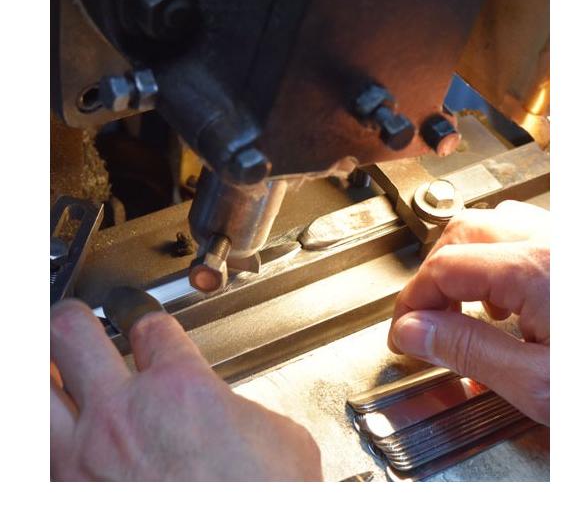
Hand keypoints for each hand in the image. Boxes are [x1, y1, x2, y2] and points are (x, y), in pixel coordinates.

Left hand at [50, 299, 321, 480]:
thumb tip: (234, 415)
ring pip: (37, 389)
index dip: (143, 313)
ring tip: (53, 366)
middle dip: (71, 318)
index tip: (140, 319)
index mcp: (180, 389)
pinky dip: (49, 435)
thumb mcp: (280, 438)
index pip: (148, 325)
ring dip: (45, 371)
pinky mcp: (70, 502)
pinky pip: (41, 454)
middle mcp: (124, 416)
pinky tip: (60, 433)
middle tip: (75, 319)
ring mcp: (87, 460)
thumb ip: (242, 410)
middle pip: (71, 332)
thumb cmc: (265, 502)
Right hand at [388, 200, 548, 424]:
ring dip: (462, 261)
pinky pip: (522, 233)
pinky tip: (503, 296)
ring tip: (460, 306)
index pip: (443, 269)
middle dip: (431, 276)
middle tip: (423, 319)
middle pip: (461, 233)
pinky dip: (495, 258)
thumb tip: (411, 331)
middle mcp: (553, 241)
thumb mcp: (541, 383)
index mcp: (537, 268)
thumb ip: (470, 350)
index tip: (401, 333)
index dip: (411, 301)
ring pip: (490, 224)